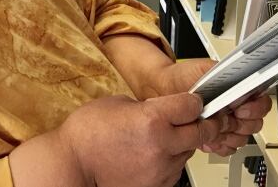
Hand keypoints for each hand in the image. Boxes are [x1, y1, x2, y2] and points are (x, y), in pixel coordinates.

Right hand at [58, 93, 222, 186]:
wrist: (73, 163)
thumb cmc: (88, 133)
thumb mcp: (118, 102)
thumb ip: (147, 106)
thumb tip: (163, 108)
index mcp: (152, 118)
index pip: (192, 105)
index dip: (194, 100)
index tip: (193, 100)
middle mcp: (161, 145)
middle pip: (201, 131)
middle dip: (203, 122)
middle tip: (201, 118)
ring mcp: (161, 169)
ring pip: (188, 151)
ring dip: (183, 142)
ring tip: (162, 137)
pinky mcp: (157, 186)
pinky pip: (175, 169)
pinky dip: (169, 160)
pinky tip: (152, 153)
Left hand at [147, 59, 271, 155]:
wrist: (165, 87)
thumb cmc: (185, 76)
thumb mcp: (206, 67)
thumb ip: (225, 73)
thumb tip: (239, 79)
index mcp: (240, 90)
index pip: (262, 103)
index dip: (255, 108)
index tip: (240, 109)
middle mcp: (237, 108)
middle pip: (254, 124)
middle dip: (240, 124)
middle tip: (224, 118)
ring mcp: (227, 123)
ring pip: (241, 138)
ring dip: (227, 135)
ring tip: (212, 127)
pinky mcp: (216, 136)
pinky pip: (227, 148)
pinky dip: (219, 145)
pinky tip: (208, 137)